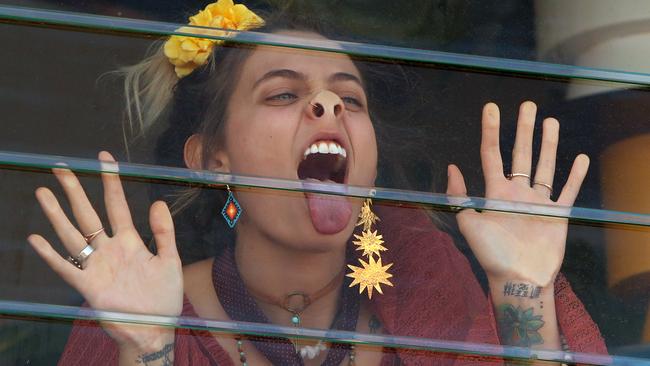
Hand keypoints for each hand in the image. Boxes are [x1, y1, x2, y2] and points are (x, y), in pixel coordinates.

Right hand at [27, 151, 182, 350]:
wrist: (155, 329)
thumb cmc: (163, 297)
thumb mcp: (171, 261)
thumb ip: (164, 233)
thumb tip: (157, 202)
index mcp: (131, 241)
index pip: (117, 204)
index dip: (111, 181)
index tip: (104, 158)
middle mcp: (109, 249)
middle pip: (88, 214)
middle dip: (75, 191)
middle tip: (61, 168)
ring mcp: (97, 266)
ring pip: (73, 235)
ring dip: (57, 215)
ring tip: (44, 193)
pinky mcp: (89, 287)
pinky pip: (67, 268)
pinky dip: (51, 255)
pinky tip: (37, 239)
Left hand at [446, 102, 588, 286]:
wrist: (518, 279)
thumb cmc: (491, 255)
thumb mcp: (468, 224)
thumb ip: (459, 197)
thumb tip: (452, 167)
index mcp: (495, 193)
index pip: (492, 154)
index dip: (491, 130)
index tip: (491, 108)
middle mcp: (517, 194)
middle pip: (521, 154)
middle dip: (524, 129)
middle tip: (528, 105)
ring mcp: (538, 203)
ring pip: (544, 167)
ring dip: (548, 145)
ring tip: (551, 121)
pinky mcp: (558, 215)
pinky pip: (568, 191)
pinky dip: (575, 176)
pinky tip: (580, 157)